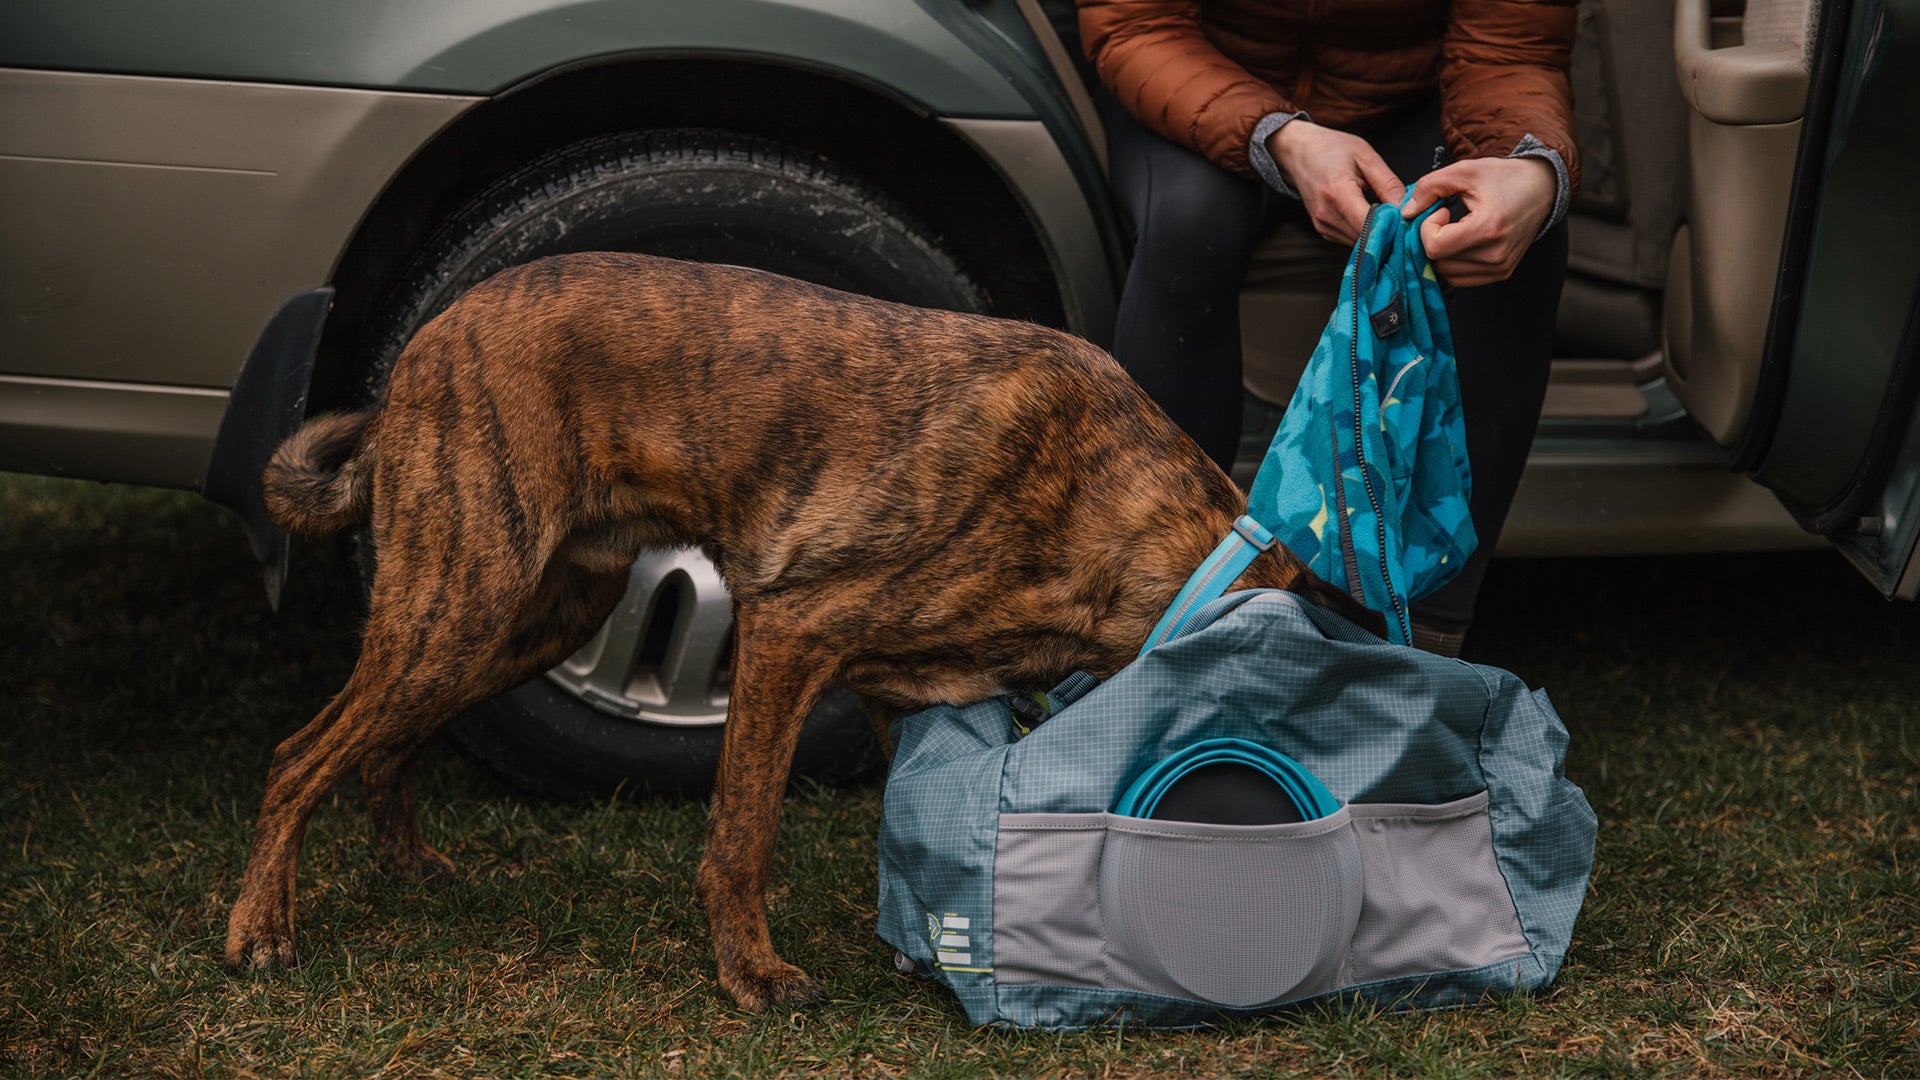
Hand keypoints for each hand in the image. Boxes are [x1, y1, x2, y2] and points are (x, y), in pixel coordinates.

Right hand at [1266, 120, 1405, 246]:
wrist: (1300, 153)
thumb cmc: (1333, 149)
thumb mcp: (1366, 156)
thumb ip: (1388, 183)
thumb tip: (1407, 208)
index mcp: (1337, 192)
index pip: (1368, 224)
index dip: (1392, 226)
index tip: (1409, 220)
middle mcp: (1327, 215)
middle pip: (1366, 238)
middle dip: (1389, 231)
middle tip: (1406, 220)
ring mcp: (1323, 226)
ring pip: (1360, 243)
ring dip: (1378, 234)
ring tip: (1390, 217)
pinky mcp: (1324, 231)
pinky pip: (1351, 240)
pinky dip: (1366, 234)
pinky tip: (1373, 219)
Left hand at [1398, 157, 1556, 287]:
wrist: (1542, 188)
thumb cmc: (1503, 176)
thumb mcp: (1464, 171)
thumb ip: (1429, 188)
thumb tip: (1405, 213)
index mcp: (1488, 229)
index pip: (1435, 247)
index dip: (1427, 228)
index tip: (1442, 210)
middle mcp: (1496, 255)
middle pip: (1438, 262)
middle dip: (1432, 239)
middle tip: (1445, 218)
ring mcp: (1500, 268)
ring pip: (1446, 274)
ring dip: (1441, 252)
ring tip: (1455, 229)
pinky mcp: (1501, 274)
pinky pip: (1461, 279)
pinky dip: (1453, 262)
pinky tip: (1462, 241)